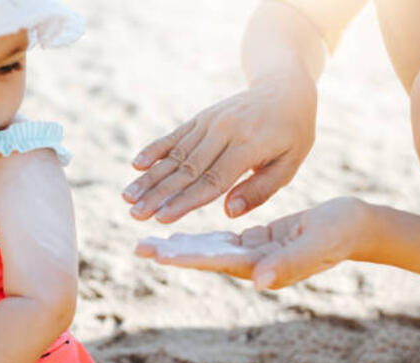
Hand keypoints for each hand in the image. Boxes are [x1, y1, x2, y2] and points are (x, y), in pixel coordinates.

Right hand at [123, 73, 316, 221]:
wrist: (284, 86)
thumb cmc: (291, 133)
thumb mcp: (290, 163)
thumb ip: (260, 190)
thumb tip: (228, 211)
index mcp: (250, 146)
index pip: (212, 181)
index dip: (185, 201)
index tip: (162, 219)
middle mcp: (225, 131)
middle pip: (186, 170)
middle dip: (158, 194)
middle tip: (135, 214)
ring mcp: (210, 122)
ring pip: (174, 155)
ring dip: (149, 178)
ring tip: (127, 197)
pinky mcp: (200, 118)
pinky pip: (173, 136)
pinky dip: (153, 150)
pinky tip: (135, 164)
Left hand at [135, 197, 370, 289]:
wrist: (354, 228)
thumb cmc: (339, 235)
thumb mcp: (316, 246)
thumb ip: (291, 263)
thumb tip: (261, 280)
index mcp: (260, 266)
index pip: (214, 262)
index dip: (185, 257)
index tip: (158, 255)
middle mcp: (250, 265)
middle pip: (202, 259)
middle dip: (171, 254)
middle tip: (139, 248)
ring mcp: (251, 255)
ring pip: (207, 250)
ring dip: (179, 246)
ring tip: (150, 242)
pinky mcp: (254, 242)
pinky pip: (219, 240)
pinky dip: (198, 236)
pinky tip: (178, 233)